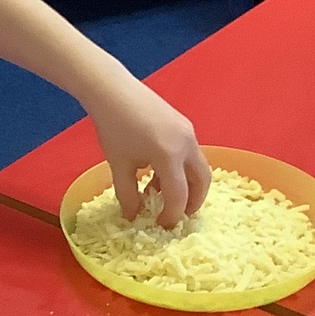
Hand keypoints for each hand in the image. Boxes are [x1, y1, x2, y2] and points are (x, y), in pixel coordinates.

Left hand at [88, 80, 209, 226]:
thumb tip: (134, 216)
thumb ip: (128, 195)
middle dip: (193, 202)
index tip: (161, 225)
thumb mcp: (119, 165)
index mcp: (170, 155)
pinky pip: (189, 154)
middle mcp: (187, 143)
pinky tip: (156, 173)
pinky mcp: (183, 125)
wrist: (112, 90)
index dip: (172, 214)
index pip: (180, 194)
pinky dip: (180, 169)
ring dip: (185, 184)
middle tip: (177, 215)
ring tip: (161, 194)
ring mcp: (188, 132)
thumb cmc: (113, 127)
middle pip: (202, 181)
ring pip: (197, 167)